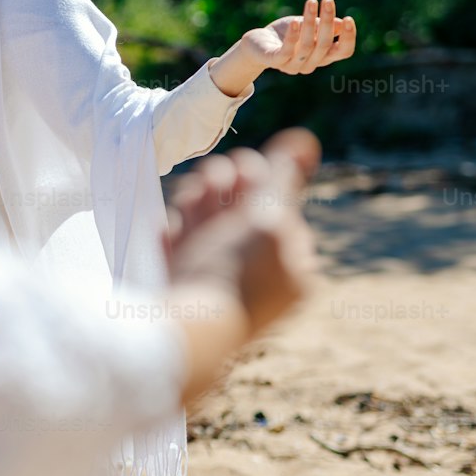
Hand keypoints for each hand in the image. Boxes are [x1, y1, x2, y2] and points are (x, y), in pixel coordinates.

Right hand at [165, 129, 319, 343]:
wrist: (181, 335)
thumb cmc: (231, 277)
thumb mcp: (266, 218)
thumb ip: (282, 178)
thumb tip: (306, 139)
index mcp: (291, 272)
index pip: (277, 213)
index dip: (256, 183)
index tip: (242, 169)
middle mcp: (258, 283)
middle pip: (240, 220)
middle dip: (222, 191)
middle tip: (211, 179)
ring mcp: (219, 290)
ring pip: (207, 233)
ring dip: (197, 207)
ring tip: (189, 196)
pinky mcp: (183, 295)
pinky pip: (180, 256)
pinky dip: (175, 239)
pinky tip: (169, 231)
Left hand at [244, 0, 355, 75]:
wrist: (257, 43)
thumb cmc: (288, 32)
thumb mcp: (309, 25)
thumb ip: (325, 26)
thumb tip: (342, 23)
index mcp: (322, 56)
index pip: (343, 52)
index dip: (348, 38)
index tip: (348, 18)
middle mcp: (310, 64)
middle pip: (324, 45)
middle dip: (327, 21)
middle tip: (328, 0)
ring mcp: (292, 66)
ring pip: (307, 46)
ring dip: (310, 23)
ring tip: (311, 2)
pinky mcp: (275, 61)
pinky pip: (286, 51)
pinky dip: (292, 36)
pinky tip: (295, 21)